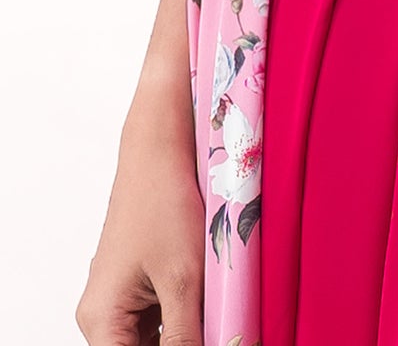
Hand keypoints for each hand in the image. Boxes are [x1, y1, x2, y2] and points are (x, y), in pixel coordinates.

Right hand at [75, 104, 205, 344]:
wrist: (158, 151)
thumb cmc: (162, 203)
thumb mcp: (183, 280)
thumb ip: (187, 336)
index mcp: (102, 321)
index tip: (206, 342)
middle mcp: (102, 316)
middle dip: (183, 345)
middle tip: (215, 328)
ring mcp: (118, 301)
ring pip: (152, 342)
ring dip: (184, 335)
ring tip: (211, 314)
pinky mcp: (135, 287)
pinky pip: (157, 321)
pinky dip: (182, 321)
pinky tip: (208, 308)